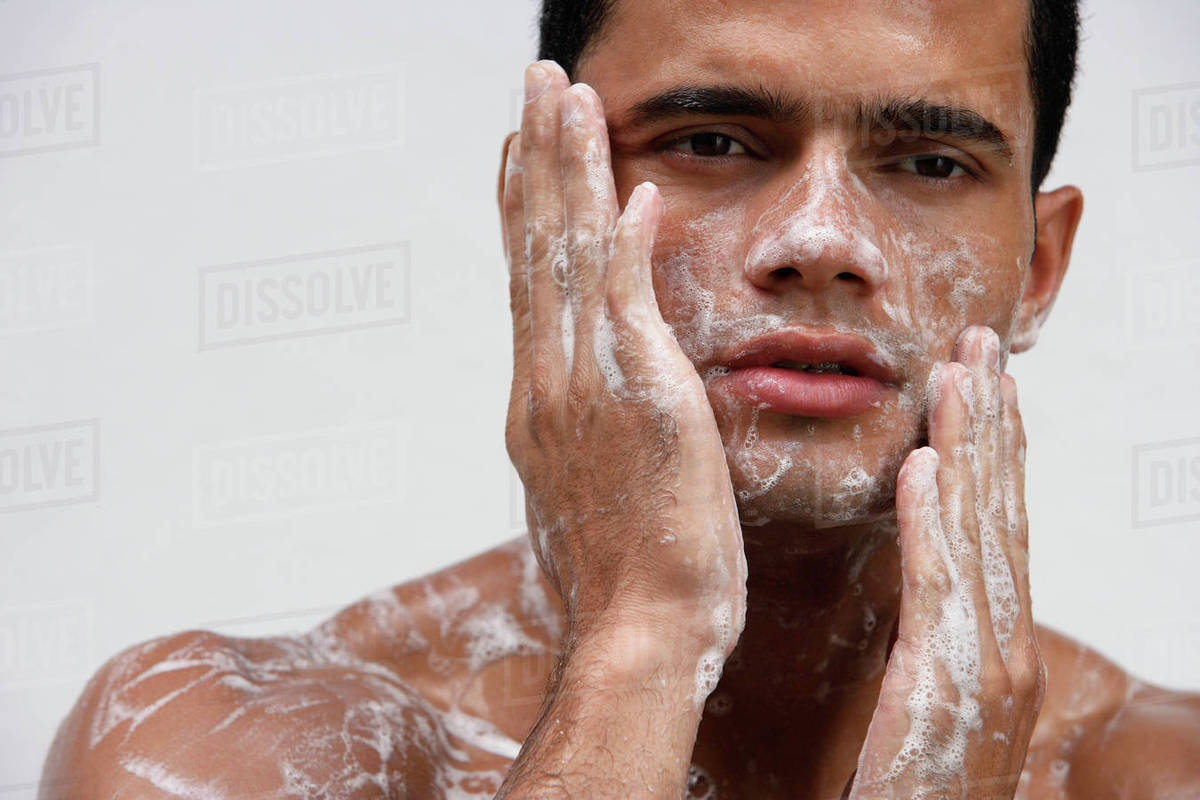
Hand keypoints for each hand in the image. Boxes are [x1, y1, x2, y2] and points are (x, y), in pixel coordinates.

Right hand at [499, 61, 746, 682]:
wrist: (636, 637)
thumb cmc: (622, 577)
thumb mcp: (587, 488)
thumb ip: (583, 425)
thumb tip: (583, 391)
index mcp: (539, 401)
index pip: (526, 282)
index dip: (523, 206)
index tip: (519, 148)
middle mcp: (548, 384)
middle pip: (535, 248)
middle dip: (536, 157)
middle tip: (533, 83)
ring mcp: (587, 390)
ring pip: (569, 259)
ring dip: (570, 171)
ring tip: (568, 98)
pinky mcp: (642, 402)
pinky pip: (624, 304)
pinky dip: (624, 243)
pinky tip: (631, 187)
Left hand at [846, 325, 1045, 798]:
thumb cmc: (917, 784)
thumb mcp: (932, 697)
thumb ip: (935, 637)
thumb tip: (924, 586)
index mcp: (1001, 641)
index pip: (1002, 524)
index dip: (999, 448)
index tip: (986, 383)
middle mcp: (1009, 643)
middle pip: (1001, 510)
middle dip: (993, 423)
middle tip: (980, 344)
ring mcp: (989, 666)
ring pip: (980, 532)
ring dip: (970, 446)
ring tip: (957, 373)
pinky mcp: (945, 687)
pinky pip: (940, 588)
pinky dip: (934, 522)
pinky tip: (926, 467)